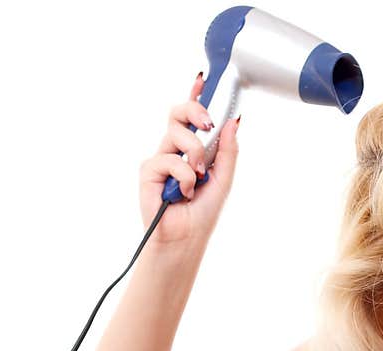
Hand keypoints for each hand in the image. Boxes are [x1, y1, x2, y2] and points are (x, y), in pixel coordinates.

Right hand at [138, 73, 240, 244]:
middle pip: (178, 114)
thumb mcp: (224, 178)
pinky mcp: (148, 171)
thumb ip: (228, 150)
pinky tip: (182, 193)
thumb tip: (234, 121)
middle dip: (194, 110)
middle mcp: (175, 150)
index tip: (202, 80)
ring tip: (197, 179)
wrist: (186, 239)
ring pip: (176, 135)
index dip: (196, 97)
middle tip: (207, 123)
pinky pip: (168, 159)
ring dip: (194, 155)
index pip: (192, 118)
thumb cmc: (203, 213)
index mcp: (194, 150)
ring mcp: (160, 159)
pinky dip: (182, 177)